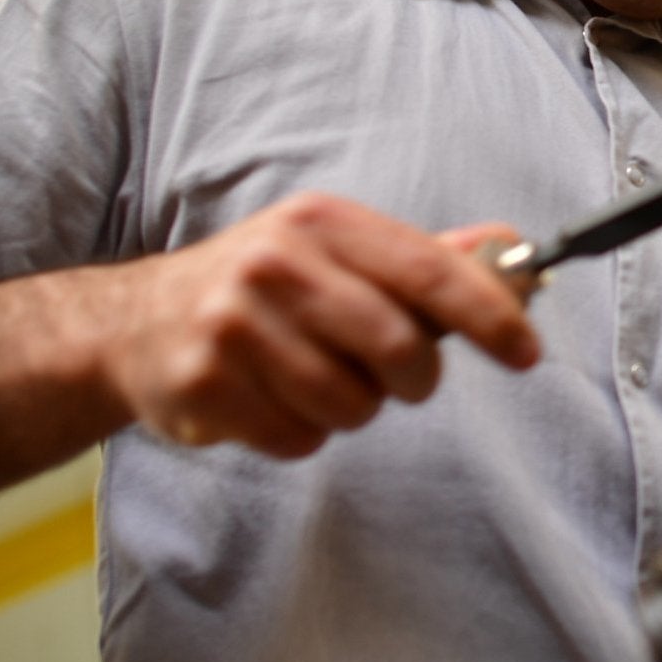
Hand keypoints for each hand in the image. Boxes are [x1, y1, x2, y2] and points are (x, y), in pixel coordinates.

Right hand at [101, 193, 539, 457]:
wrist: (134, 324)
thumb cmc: (263, 289)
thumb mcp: (334, 250)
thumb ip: (422, 258)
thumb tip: (514, 248)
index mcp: (321, 222)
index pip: (430, 271)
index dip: (490, 317)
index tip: (527, 353)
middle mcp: (275, 263)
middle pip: (400, 349)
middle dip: (415, 381)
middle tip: (398, 380)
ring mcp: (233, 324)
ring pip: (353, 405)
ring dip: (351, 410)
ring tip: (311, 381)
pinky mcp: (205, 384)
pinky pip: (299, 440)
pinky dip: (301, 435)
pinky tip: (269, 402)